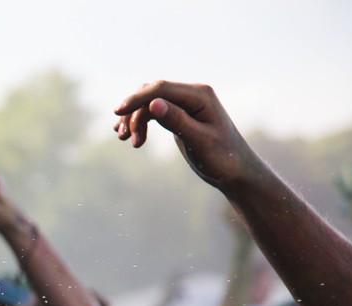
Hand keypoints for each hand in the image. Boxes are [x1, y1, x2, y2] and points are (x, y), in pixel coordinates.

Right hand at [113, 81, 265, 189]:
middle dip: (134, 113)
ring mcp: (185, 104)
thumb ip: (177, 120)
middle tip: (126, 138)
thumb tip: (153, 104)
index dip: (136, 99)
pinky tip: (132, 136)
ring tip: (127, 140)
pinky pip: (153, 111)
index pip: (161, 89)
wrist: (235, 170)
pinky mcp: (179, 115)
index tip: (117, 113)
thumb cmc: (223, 158)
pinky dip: (140, 122)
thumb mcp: (199, 141)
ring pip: (149, 102)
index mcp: (200, 95)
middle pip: (151, 93)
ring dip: (134, 119)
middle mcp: (192, 94)